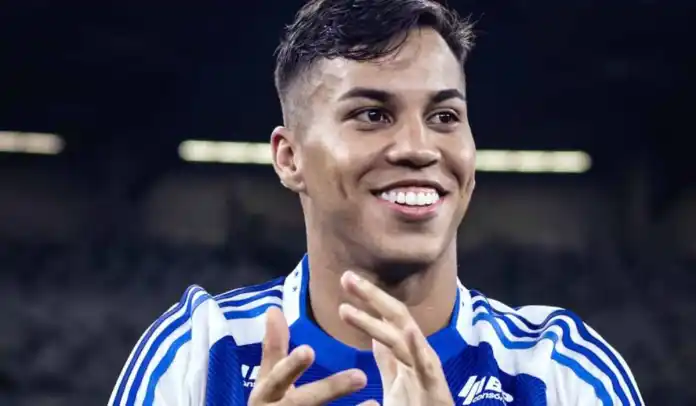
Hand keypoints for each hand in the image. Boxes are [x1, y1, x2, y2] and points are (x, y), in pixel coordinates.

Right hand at [249, 306, 373, 405]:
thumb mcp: (268, 380)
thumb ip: (273, 348)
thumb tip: (273, 308)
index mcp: (266, 394)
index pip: (278, 378)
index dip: (291, 366)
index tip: (310, 350)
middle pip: (304, 403)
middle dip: (330, 389)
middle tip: (360, 375)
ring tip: (374, 405)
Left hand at [338, 271, 453, 405]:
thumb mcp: (394, 384)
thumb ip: (387, 361)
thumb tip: (375, 338)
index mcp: (406, 354)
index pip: (385, 320)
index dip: (367, 300)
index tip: (346, 280)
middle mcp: (417, 356)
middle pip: (394, 319)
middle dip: (372, 296)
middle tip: (346, 276)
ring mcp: (427, 371)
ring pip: (402, 338)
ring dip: (376, 320)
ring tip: (352, 304)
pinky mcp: (437, 389)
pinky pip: (428, 366)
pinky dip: (419, 348)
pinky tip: (409, 331)